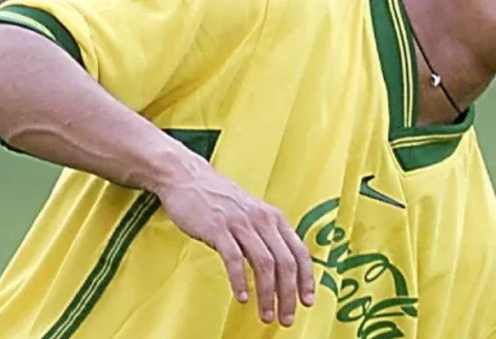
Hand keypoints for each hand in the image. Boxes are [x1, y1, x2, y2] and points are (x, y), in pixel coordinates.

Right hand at [154, 163, 314, 326]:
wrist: (188, 178)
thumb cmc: (219, 200)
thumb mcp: (252, 214)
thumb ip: (267, 236)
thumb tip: (282, 267)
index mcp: (274, 218)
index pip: (300, 252)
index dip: (306, 279)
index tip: (307, 301)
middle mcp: (262, 220)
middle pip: (285, 263)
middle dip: (288, 295)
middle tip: (286, 318)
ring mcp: (240, 223)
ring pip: (264, 264)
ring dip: (267, 294)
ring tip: (265, 315)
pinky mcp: (218, 228)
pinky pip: (234, 259)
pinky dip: (239, 281)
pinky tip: (242, 297)